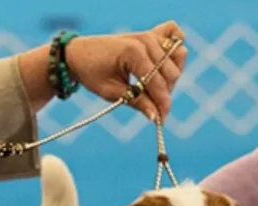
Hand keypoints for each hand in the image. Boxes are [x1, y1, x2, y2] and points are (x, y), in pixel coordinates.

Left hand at [64, 21, 187, 120]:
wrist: (79, 54)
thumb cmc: (93, 73)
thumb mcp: (113, 92)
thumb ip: (138, 102)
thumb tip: (157, 118)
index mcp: (134, 53)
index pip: (158, 83)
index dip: (162, 104)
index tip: (161, 121)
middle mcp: (145, 40)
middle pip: (172, 73)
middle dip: (164, 93)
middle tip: (149, 102)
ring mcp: (149, 35)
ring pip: (178, 58)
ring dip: (170, 75)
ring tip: (152, 85)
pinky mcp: (151, 33)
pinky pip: (175, 34)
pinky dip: (175, 47)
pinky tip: (165, 62)